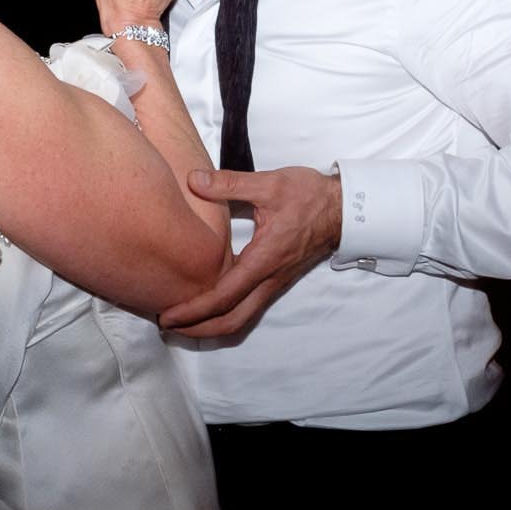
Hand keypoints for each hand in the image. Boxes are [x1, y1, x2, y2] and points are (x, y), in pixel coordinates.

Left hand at [160, 166, 342, 337]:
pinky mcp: (276, 280)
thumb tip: (193, 180)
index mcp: (264, 260)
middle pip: (232, 321)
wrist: (343, 207)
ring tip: (184, 322)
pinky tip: (210, 307)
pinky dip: (226, 316)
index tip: (168, 316)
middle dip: (198, 329)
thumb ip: (229, 184)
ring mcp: (274, 283)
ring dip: (212, 326)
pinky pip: (249, 309)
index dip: (194, 310)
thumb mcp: (269, 183)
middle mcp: (269, 279)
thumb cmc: (309, 196)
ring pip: (241, 319)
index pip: (224, 297)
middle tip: (167, 326)